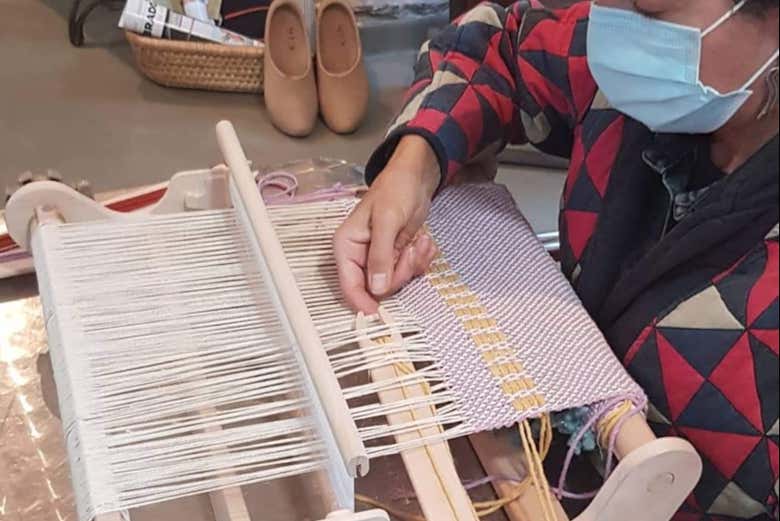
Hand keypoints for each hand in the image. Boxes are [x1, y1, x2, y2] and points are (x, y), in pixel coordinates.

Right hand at [334, 135, 440, 312]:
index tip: (380, 312)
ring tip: (420, 242)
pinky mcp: (396, 257)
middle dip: (399, 272)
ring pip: (395, 282)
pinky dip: (420, 260)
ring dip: (412, 265)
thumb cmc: (395, 190)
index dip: (362, 302)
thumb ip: (380, 255)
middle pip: (376, 287)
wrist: (415, 178)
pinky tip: (424, 242)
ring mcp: (379, 258)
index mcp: (346, 247)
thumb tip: (375, 289)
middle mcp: (359, 256)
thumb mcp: (388, 221)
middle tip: (411, 250)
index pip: (348, 285)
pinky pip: (408, 272)